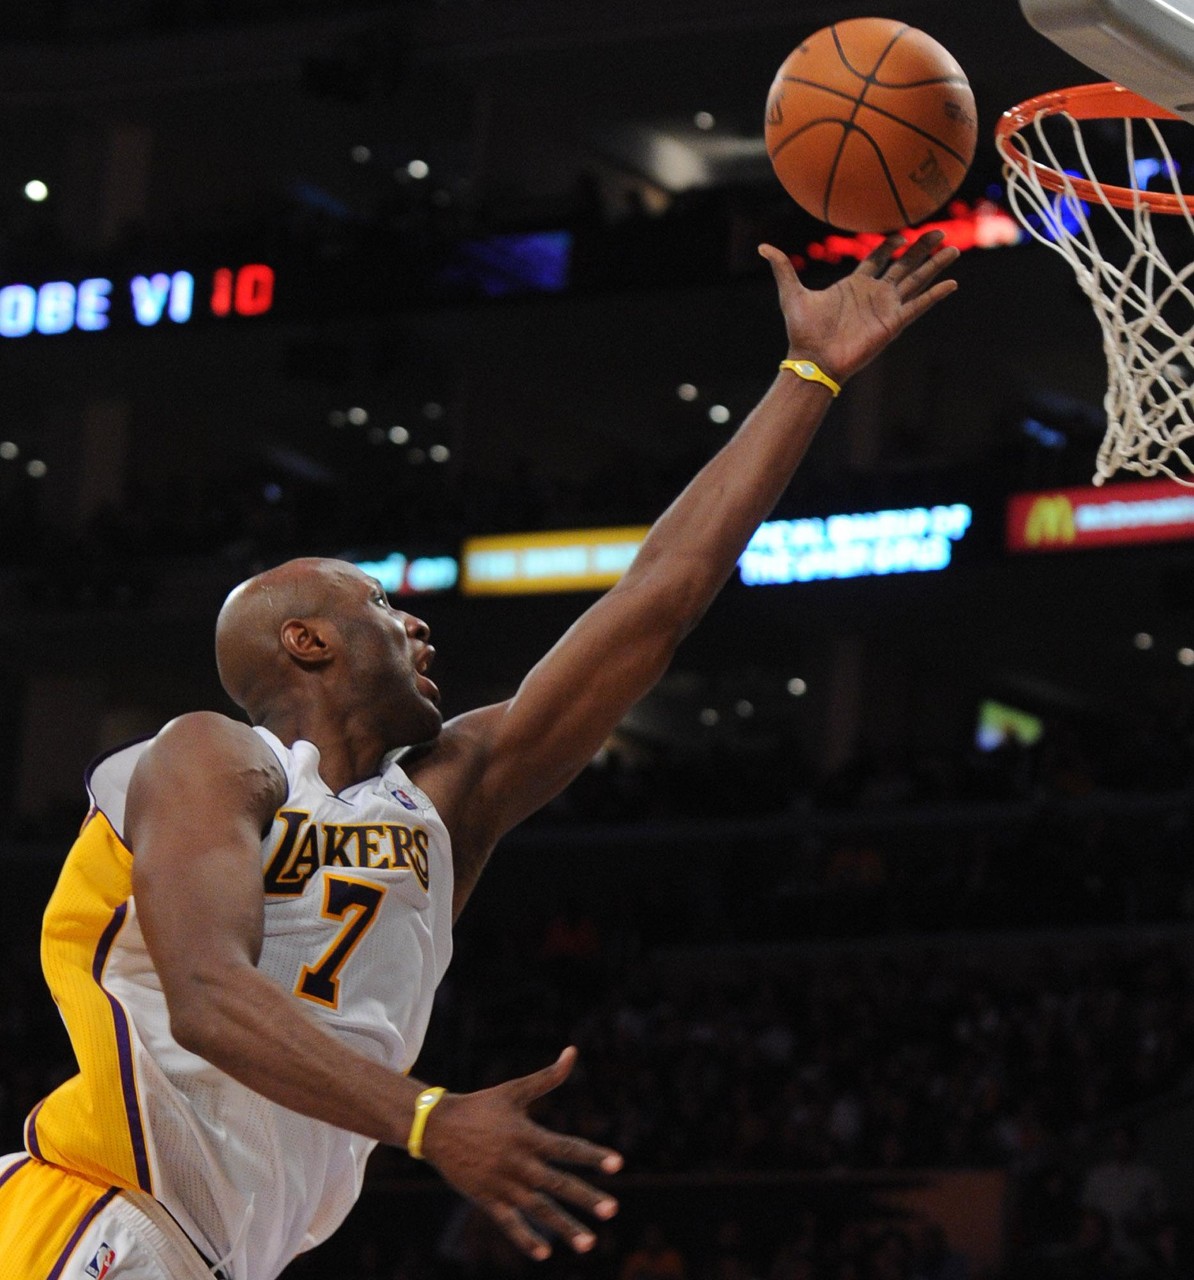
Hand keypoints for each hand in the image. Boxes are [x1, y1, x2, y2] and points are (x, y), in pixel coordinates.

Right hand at [420, 1046, 621, 1259]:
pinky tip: (545, 1253)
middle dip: (586, 1198)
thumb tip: (573, 1051)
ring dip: (564, 1227)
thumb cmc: (481, 1105)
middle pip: (557, 1184)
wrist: (436, 1126)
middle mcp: (517, 1163)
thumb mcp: (514, 1090)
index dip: (592, 1155)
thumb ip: (547, 1077)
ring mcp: (502, 1184)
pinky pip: (509, 1223)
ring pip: (538, 1210)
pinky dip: (526, 1238)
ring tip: (590, 1243)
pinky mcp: (486, 1199)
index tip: (618, 1164)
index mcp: (527, 1135)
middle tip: (613, 1210)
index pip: (566, 1148)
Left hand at [759, 230, 959, 385]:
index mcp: (854, 284)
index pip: (878, 258)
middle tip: (937, 230)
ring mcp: (885, 308)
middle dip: (920, 248)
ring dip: (934, 265)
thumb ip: (782, 268)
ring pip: (915, 280)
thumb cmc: (803, 331)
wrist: (813, 359)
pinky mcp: (893, 323)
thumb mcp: (791, 293)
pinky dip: (935, 295)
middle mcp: (874, 294)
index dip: (890, 244)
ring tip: (953, 248)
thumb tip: (762, 246)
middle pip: (903, 265)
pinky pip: (918, 305)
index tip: (902, 230)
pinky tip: (951, 283)